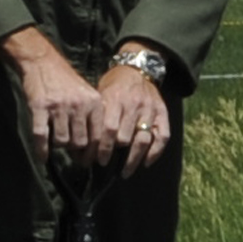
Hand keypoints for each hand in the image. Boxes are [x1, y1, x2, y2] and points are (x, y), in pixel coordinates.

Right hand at [7, 32, 104, 166]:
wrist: (43, 62)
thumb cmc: (66, 81)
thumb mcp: (87, 94)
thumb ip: (92, 116)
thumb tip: (93, 144)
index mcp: (94, 103)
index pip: (98, 136)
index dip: (94, 152)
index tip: (89, 160)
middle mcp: (78, 105)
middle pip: (80, 141)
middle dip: (76, 152)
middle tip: (73, 157)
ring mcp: (58, 107)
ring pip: (62, 140)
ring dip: (59, 147)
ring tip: (57, 147)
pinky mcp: (39, 107)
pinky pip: (41, 135)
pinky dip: (41, 150)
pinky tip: (42, 157)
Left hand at [97, 62, 171, 177]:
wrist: (136, 69)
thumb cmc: (112, 85)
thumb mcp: (99, 94)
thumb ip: (94, 116)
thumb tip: (79, 142)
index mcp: (115, 100)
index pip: (108, 129)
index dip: (102, 147)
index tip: (95, 160)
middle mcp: (134, 106)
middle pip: (125, 137)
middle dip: (114, 154)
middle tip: (104, 165)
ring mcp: (150, 110)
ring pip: (143, 140)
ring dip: (134, 159)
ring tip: (125, 172)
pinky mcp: (163, 114)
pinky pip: (163, 137)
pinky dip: (155, 152)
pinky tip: (146, 163)